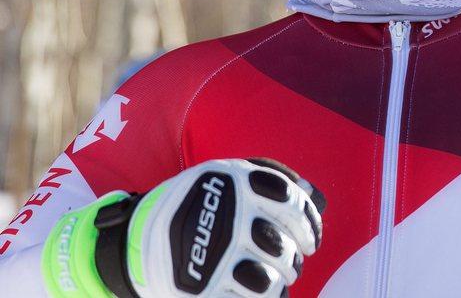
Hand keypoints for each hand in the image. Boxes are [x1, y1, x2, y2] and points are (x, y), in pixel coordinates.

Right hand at [43, 158, 324, 297]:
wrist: (136, 239)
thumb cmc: (198, 205)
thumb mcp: (230, 179)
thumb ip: (275, 181)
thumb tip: (319, 198)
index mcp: (239, 182)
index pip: (294, 202)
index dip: (310, 223)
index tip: (311, 238)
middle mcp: (230, 214)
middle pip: (285, 245)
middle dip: (295, 257)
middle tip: (291, 258)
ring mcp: (216, 253)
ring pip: (273, 279)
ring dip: (280, 281)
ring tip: (275, 276)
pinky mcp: (203, 286)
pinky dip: (264, 297)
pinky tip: (259, 290)